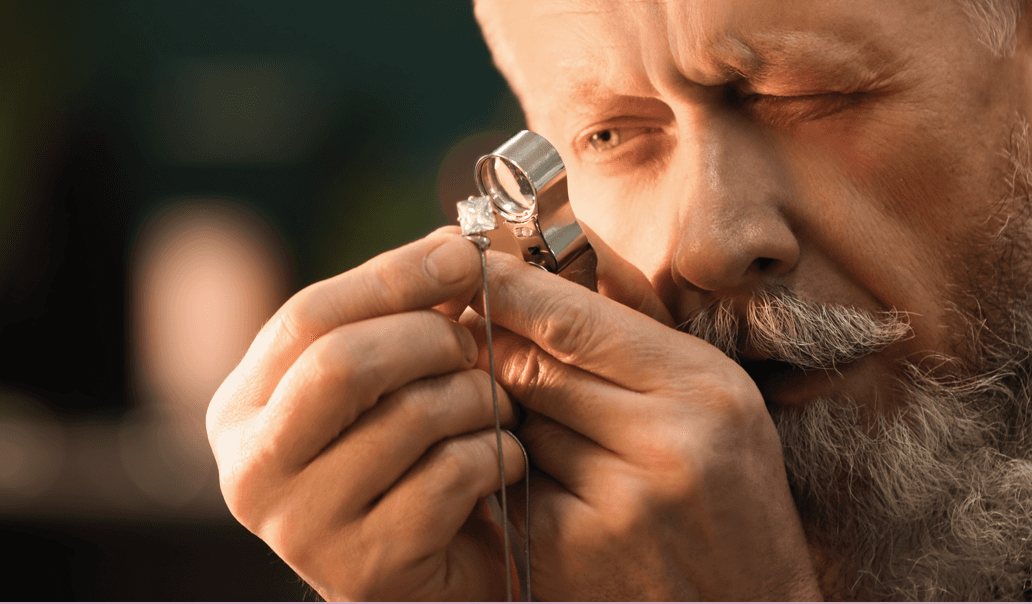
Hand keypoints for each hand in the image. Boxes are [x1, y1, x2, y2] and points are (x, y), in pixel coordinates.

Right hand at [206, 228, 526, 600]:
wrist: (434, 574)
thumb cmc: (407, 460)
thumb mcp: (386, 380)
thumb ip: (403, 313)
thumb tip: (455, 246)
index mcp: (243, 411)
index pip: (307, 317)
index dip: (392, 277)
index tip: (462, 254)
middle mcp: (251, 471)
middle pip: (342, 363)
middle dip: (430, 338)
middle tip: (474, 346)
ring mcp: (300, 528)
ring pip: (409, 418)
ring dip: (477, 400)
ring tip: (495, 408)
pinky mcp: (362, 569)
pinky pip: (450, 477)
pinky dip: (496, 456)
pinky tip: (504, 461)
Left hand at [466, 237, 821, 600]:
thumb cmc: (730, 495)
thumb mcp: (715, 396)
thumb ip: (639, 325)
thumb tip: (562, 252)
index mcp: (703, 390)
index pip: (574, 319)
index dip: (510, 288)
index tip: (469, 265)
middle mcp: (664, 445)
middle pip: (529, 369)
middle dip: (496, 350)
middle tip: (477, 337)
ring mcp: (612, 506)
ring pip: (514, 425)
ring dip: (509, 416)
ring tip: (550, 428)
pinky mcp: (565, 554)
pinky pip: (507, 482)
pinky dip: (511, 472)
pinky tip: (548, 483)